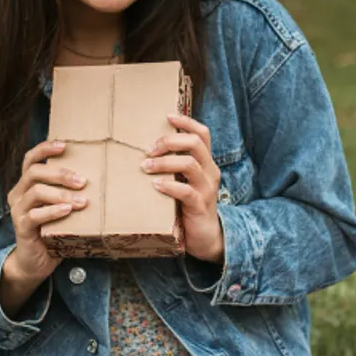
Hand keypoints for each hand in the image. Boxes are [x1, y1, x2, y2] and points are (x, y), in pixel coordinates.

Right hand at [0, 139, 87, 306]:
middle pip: (34, 172)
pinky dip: (53, 211)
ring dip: (61, 194)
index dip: (45, 149)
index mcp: (26, 185)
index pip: (30, 159)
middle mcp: (18, 194)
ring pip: (36, 191)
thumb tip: (101, 177)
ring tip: (82, 201)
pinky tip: (68, 211)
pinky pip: (35, 215)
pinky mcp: (21, 228)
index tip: (65, 145)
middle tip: (83, 181)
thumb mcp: (60, 208)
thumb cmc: (53, 231)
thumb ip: (69, 193)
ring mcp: (18, 211)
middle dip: (60, 174)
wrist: (36, 262)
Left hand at [144, 113, 224, 263]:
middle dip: (169, 141)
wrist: (206, 238)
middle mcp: (210, 172)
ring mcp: (207, 189)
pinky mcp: (200, 206)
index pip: (203, 134)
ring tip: (146, 167)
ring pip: (189, 164)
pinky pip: (186, 191)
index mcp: (206, 163)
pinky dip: (169, 185)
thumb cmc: (189, 206)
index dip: (186, 122)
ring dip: (164, 162)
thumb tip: (147, 150)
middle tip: (149, 150)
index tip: (167, 116)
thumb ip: (175, 167)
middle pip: (195, 144)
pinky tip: (155, 185)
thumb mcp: (185, 182)